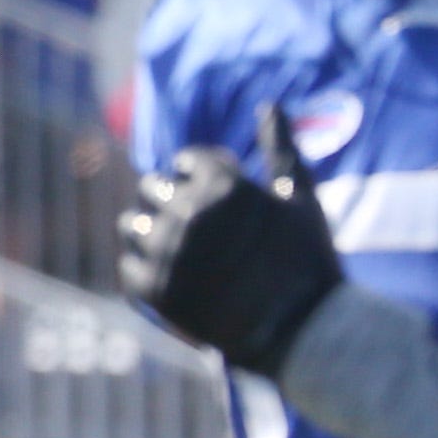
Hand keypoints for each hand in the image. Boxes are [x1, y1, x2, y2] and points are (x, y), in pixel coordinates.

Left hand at [118, 102, 344, 373]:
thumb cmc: (310, 264)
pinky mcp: (154, 289)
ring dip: (151, 234)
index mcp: (222, 183)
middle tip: (202, 232)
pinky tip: (178, 281)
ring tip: (183, 256)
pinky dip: (147, 272)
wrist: (308, 334)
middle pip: (150, 187)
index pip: (186, 160)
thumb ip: (282, 149)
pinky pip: (128, 268)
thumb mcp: (303, 200)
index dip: (204, 179)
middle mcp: (187, 211)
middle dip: (171, 202)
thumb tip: (270, 103)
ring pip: (129, 225)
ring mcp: (166, 251)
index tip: (224, 204)